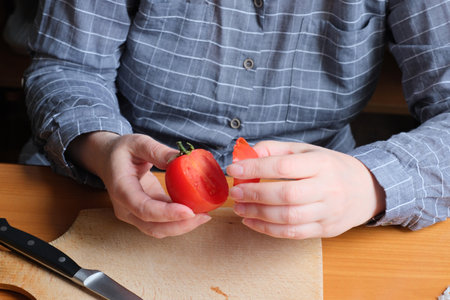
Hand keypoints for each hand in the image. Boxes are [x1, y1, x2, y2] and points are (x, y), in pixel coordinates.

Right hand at [67, 132, 210, 237]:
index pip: (143, 208)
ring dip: (182, 226)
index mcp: (121, 189)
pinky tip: (197, 211)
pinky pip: (163, 222)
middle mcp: (126, 207)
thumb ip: (157, 151)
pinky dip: (180, 220)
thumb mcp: (137, 142)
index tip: (189, 212)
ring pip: (159, 229)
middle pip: (153, 227)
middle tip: (205, 216)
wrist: (107, 159)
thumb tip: (181, 158)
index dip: (167, 214)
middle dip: (180, 225)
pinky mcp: (145, 213)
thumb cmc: (121, 150)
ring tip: (205, 215)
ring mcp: (134, 213)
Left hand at [226, 141, 385, 238]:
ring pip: (289, 217)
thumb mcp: (306, 151)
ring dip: (258, 214)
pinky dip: (268, 230)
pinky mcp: (326, 229)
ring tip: (239, 208)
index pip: (284, 166)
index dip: (255, 168)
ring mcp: (329, 211)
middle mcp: (328, 188)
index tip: (234, 170)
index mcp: (322, 163)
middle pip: (286, 194)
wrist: (366, 189)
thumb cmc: (329, 167)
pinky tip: (252, 222)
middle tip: (235, 193)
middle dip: (255, 194)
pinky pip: (293, 233)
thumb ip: (276, 150)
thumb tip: (246, 155)